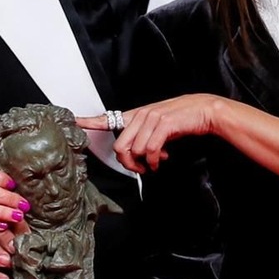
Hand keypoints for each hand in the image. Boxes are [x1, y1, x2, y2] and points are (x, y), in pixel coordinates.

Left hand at [78, 95, 222, 172]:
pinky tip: (161, 160)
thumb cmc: (182, 119)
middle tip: (141, 168)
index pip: (108, 118)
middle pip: (120, 146)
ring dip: (146, 163)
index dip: (89, 121)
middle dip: (129, 163)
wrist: (204, 110)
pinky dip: (155, 161)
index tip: (74, 121)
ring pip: (136, 150)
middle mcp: (141, 115)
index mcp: (136, 115)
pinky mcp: (163, 124)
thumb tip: (138, 156)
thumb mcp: (158, 126)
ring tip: (157, 161)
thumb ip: (144, 137)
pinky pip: (151, 150)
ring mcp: (152, 118)